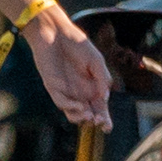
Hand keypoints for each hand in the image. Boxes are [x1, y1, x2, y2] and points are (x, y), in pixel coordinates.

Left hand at [25, 9, 113, 130]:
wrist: (56, 33)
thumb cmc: (77, 44)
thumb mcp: (96, 61)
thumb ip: (103, 79)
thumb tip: (105, 99)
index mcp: (93, 86)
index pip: (100, 107)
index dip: (104, 119)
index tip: (107, 127)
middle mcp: (80, 92)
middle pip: (89, 114)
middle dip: (95, 121)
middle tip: (100, 122)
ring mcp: (66, 91)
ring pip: (74, 114)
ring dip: (81, 118)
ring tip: (89, 115)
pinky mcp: (53, 88)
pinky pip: (62, 103)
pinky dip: (71, 107)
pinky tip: (80, 105)